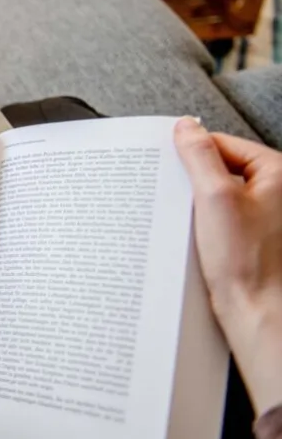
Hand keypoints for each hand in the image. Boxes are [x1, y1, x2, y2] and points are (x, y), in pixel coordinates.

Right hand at [174, 118, 281, 414]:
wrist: (257, 312)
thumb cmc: (245, 262)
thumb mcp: (215, 197)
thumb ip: (199, 156)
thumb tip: (186, 126)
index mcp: (277, 173)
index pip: (223, 144)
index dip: (192, 154)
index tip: (167, 166)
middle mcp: (277, 191)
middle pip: (221, 167)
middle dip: (193, 180)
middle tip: (174, 195)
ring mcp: (266, 215)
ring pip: (219, 193)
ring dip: (197, 203)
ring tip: (184, 219)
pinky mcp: (254, 236)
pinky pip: (222, 215)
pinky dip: (204, 221)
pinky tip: (193, 235)